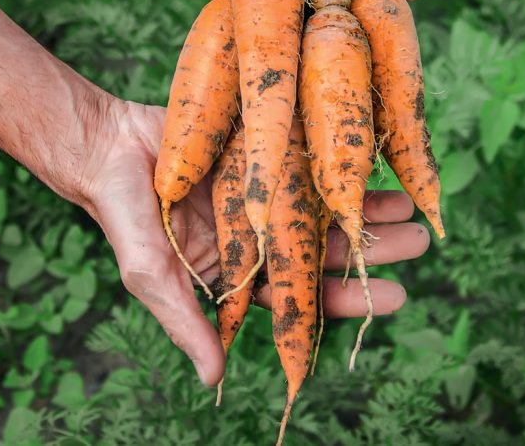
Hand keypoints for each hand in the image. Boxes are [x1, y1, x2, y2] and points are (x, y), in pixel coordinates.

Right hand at [80, 98, 430, 385]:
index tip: (392, 299)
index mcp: (237, 273)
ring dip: (367, 210)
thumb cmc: (123, 214)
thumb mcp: (152, 274)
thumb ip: (186, 322)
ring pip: (325, 207)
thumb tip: (214, 380)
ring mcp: (263, 194)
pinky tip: (373, 166)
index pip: (300, 294)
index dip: (345, 299)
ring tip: (412, 212)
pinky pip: (309, 161)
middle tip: (418, 246)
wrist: (106, 144)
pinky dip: (339, 166)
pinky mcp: (262, 153)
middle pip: (323, 250)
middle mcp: (258, 236)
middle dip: (371, 251)